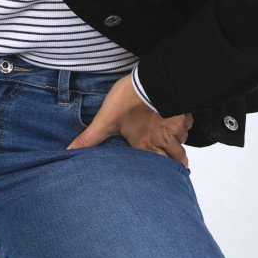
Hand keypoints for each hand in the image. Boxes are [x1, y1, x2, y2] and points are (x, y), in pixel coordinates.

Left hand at [65, 73, 193, 168]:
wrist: (150, 81)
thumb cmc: (127, 101)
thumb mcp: (105, 120)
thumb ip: (90, 138)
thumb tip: (69, 151)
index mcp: (145, 144)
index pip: (160, 167)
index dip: (164, 173)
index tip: (166, 177)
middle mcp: (163, 139)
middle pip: (178, 158)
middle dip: (177, 161)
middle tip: (176, 163)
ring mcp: (175, 126)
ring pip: (183, 139)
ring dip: (179, 140)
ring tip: (174, 139)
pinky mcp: (183, 112)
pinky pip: (188, 122)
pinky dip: (185, 122)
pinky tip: (178, 119)